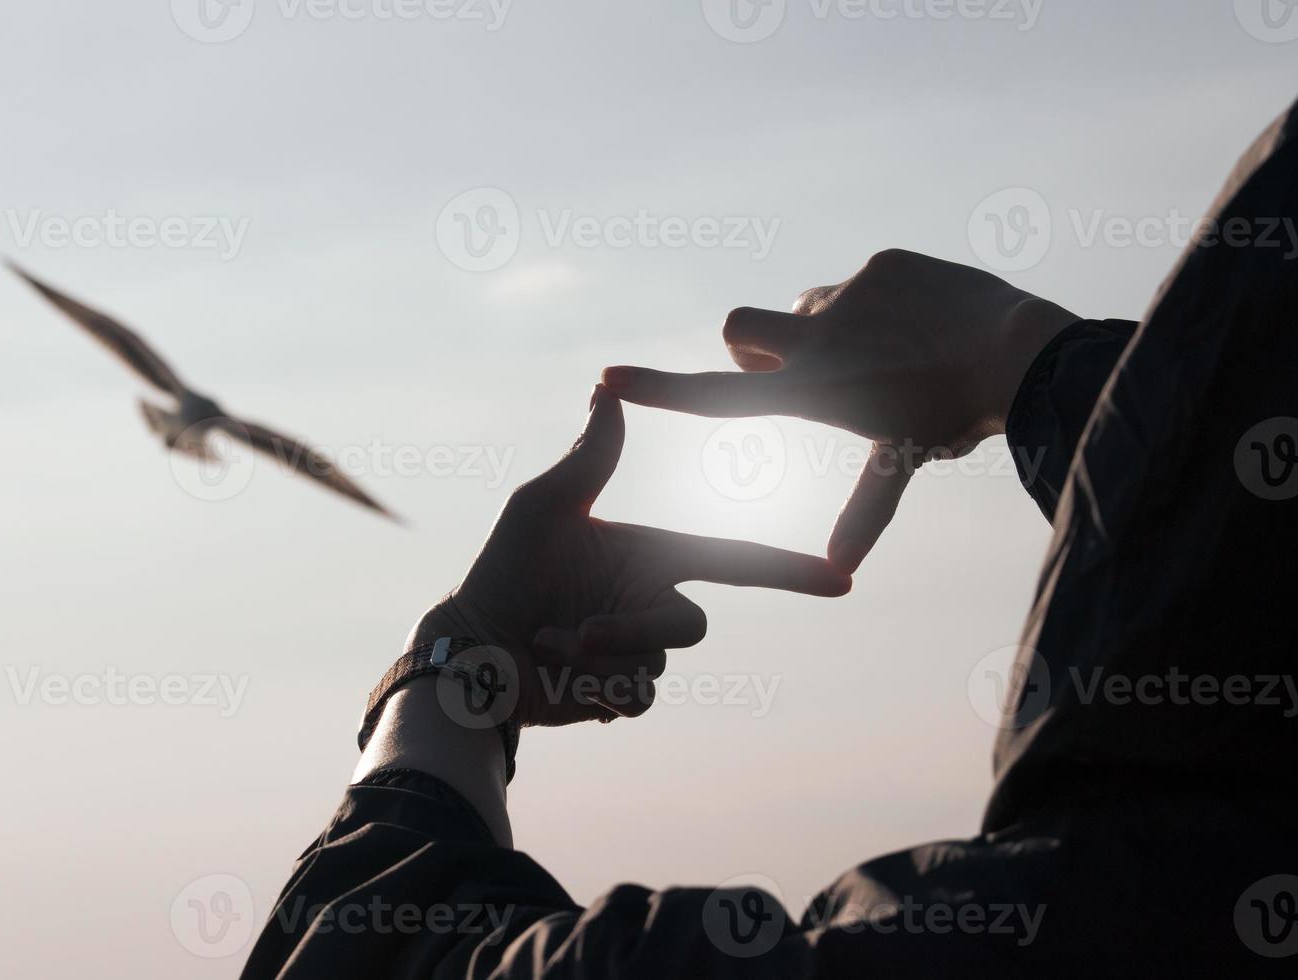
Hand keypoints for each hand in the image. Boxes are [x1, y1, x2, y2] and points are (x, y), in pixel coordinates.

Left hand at [410, 385, 850, 727]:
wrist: (469, 648)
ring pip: (656, 666)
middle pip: (690, 625)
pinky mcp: (618, 694)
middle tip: (577, 635)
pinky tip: (560, 676)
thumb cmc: (502, 569)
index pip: (733, 560)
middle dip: (633, 630)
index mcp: (651, 556)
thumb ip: (587, 459)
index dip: (788, 570)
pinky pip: (637, 700)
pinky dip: (596, 690)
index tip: (841, 578)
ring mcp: (638, 652)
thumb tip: (606, 390)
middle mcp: (652, 602)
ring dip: (598, 660)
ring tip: (547, 646)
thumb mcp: (542, 507)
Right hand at [599, 249, 1078, 572]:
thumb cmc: (952, 417)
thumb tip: (839, 576)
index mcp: (812, 393)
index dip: (658, 388)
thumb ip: (863, 513)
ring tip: (887, 351)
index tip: (608, 377)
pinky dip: (878, 301)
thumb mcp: (901, 463)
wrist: (1020, 352)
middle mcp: (814, 341)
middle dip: (752, 346)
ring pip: (806, 305)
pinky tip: (922, 322)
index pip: (718, 395)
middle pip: (738, 329)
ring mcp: (846, 296)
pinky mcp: (880, 264)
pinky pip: (860, 281)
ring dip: (825, 326)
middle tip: (800, 367)